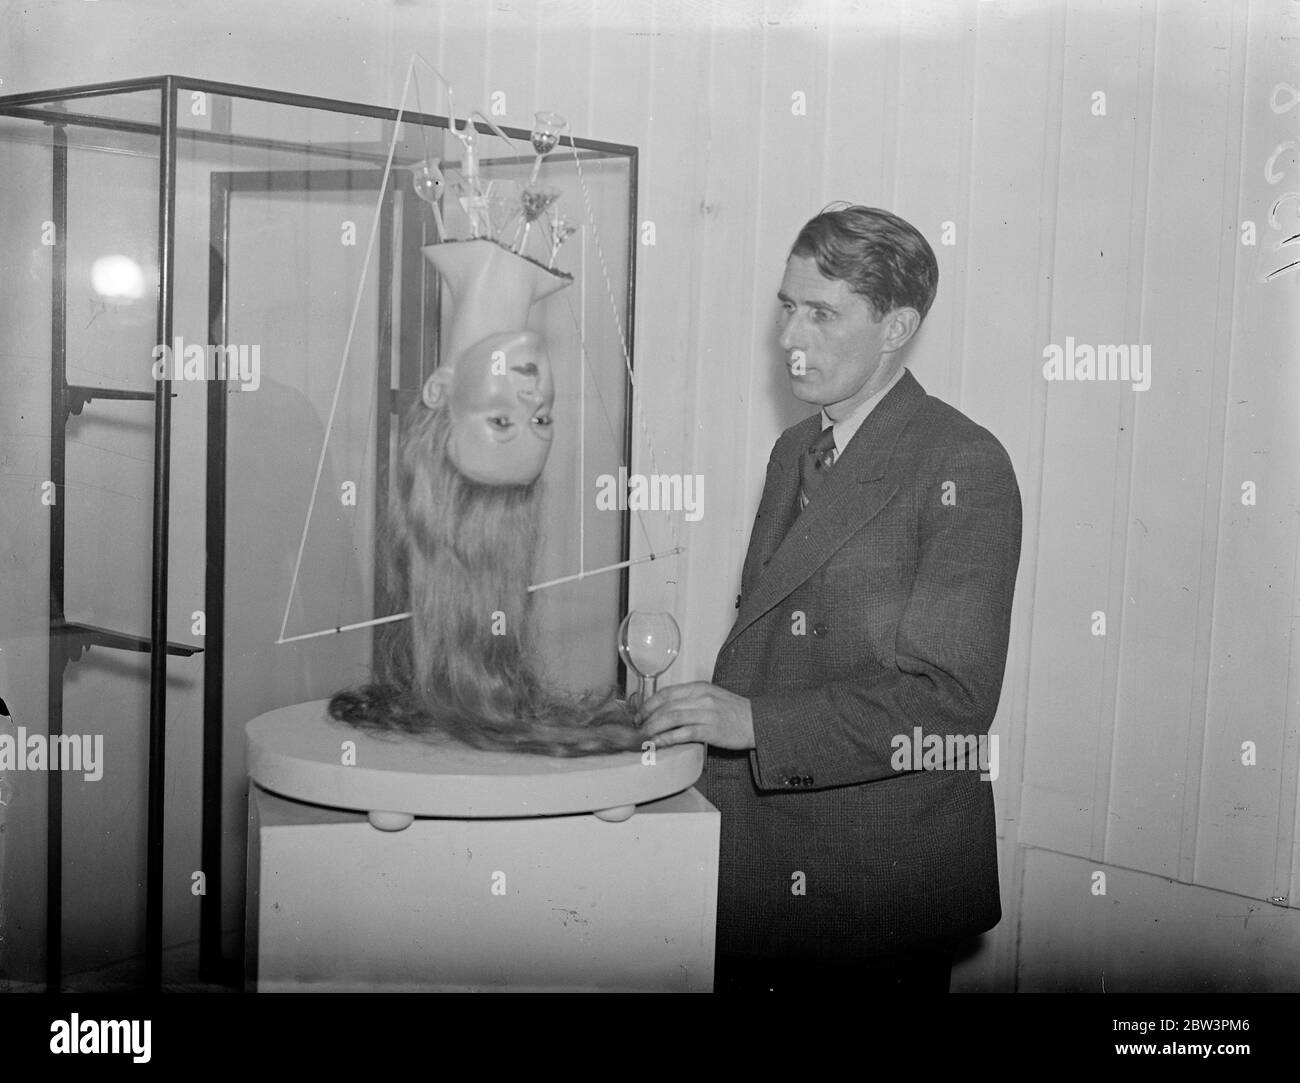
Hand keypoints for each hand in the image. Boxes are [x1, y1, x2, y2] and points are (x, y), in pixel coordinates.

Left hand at [638, 682, 754, 749]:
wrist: (760, 722)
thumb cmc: (735, 712)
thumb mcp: (712, 697)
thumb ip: (691, 700)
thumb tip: (666, 710)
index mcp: (700, 687)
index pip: (667, 692)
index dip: (649, 703)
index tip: (639, 714)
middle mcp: (702, 697)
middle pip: (665, 705)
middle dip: (647, 717)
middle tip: (637, 728)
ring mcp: (707, 713)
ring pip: (671, 717)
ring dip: (653, 728)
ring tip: (643, 736)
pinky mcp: (711, 730)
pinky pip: (683, 733)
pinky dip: (667, 738)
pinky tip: (658, 743)